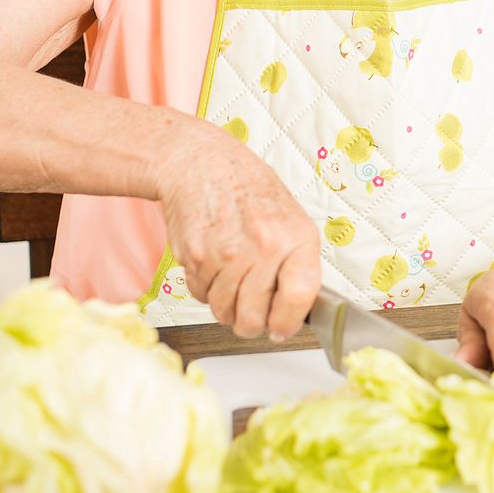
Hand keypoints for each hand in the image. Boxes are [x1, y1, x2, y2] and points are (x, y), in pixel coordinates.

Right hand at [154, 126, 320, 339]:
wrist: (201, 163)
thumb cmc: (249, 191)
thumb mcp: (291, 219)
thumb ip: (297, 264)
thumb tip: (296, 311)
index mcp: (295, 238)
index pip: (299, 297)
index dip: (288, 323)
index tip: (281, 328)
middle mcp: (262, 247)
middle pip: (253, 318)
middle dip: (252, 324)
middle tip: (252, 314)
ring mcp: (225, 254)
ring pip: (223, 312)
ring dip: (227, 307)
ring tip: (233, 280)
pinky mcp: (194, 257)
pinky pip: (201, 296)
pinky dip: (206, 289)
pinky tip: (214, 264)